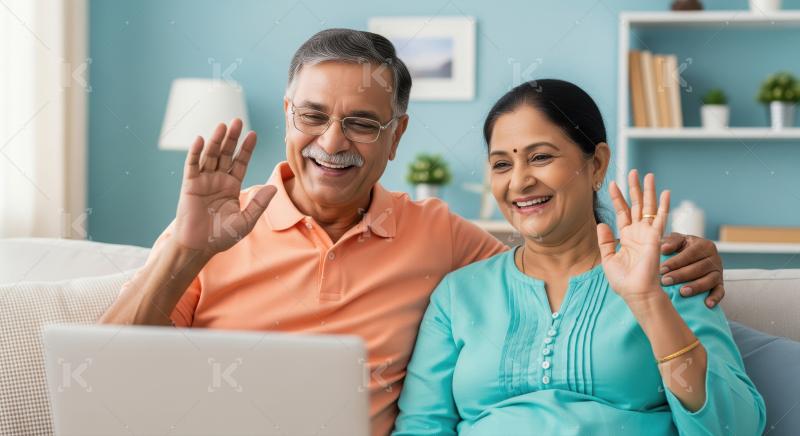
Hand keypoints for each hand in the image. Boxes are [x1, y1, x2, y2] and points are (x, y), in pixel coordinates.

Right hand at [173, 119, 276, 255]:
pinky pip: (192, 165)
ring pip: (210, 156)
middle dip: (232, 138)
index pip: (240, 162)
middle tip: (237, 121)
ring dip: (216, 140)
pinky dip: (196, 153)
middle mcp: (218, 180)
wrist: (199, 246)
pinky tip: (201, 140)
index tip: (253, 134)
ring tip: (222, 126)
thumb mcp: (245, 221)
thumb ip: (259, 204)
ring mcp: (203, 181)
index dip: (246, 149)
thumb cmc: (221, 236)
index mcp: (232, 186)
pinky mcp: (189, 185)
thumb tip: (273, 187)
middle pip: (226, 154)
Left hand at [597, 170, 669, 302]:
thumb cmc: (623, 280)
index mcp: (626, 237)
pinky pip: (661, 219)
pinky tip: (666, 193)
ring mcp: (648, 234)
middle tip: (633, 172)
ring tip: (648, 175)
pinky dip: (663, 206)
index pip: (622, 212)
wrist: (636, 293)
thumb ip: (605, 241)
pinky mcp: (656, 238)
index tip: (612, 184)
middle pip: (636, 205)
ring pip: (649, 207)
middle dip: (634, 188)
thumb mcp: (608, 259)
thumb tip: (601, 223)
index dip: (618, 198)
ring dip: (648, 191)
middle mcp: (638, 232)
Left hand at [660, 233, 724, 307]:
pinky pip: (720, 292)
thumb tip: (663, 248)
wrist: (695, 256)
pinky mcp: (720, 284)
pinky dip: (715, 298)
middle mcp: (714, 258)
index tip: (661, 269)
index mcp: (704, 245)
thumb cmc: (683, 248)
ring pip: (709, 280)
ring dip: (696, 287)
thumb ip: (671, 241)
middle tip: (665, 281)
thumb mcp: (678, 240)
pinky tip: (707, 304)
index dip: (675, 262)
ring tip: (682, 292)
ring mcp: (718, 272)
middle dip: (681, 275)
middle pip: (699, 268)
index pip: (690, 254)